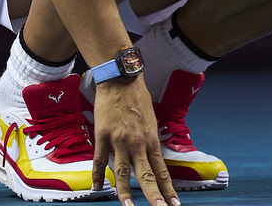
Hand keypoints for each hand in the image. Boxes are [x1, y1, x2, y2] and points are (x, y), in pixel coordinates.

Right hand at [92, 75, 179, 205]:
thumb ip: (149, 140)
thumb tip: (150, 157)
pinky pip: (99, 160)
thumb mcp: (150, 119)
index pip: (160, 170)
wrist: (120, 78)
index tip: (174, 203)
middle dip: (153, 196)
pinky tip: (98, 188)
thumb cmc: (137, 97)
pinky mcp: (103, 135)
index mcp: (150, 138)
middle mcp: (137, 142)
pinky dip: (98, 176)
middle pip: (145, 175)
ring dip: (125, 193)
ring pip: (122, 173)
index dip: (167, 188)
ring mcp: (119, 140)